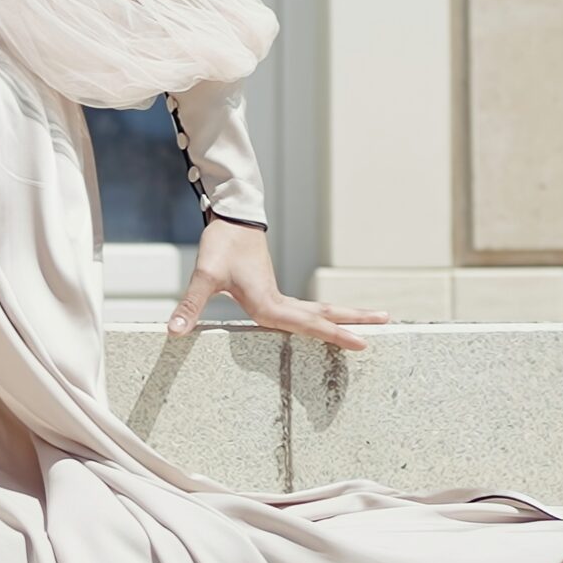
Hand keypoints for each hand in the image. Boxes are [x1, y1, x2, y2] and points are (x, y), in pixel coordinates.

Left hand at [167, 218, 388, 349]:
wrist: (230, 218)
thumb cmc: (220, 245)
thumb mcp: (205, 275)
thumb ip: (191, 305)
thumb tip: (175, 332)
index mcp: (268, 303)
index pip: (308, 324)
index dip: (335, 335)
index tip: (362, 343)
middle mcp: (279, 302)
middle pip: (323, 316)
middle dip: (354, 324)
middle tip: (388, 325)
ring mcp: (279, 297)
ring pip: (319, 312)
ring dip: (344, 318)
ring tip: (375, 322)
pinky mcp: (273, 294)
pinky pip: (305, 312)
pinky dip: (324, 318)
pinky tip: (328, 323)